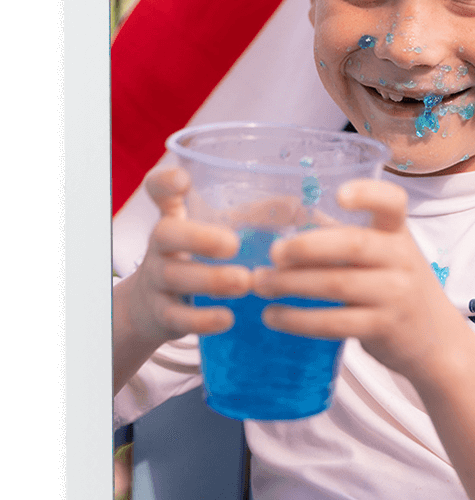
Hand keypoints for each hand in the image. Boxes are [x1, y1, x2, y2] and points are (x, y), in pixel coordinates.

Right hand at [123, 166, 253, 348]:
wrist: (151, 308)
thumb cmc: (197, 259)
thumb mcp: (215, 233)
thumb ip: (249, 217)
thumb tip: (297, 207)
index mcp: (174, 217)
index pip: (158, 190)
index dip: (165, 183)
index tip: (184, 180)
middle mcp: (160, 246)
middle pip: (165, 234)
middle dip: (198, 238)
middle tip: (233, 244)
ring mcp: (156, 280)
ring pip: (174, 276)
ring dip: (210, 279)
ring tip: (244, 282)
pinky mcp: (161, 314)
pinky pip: (178, 317)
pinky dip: (202, 319)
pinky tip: (227, 319)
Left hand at [252, 178, 471, 387]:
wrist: (437, 342)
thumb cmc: (396, 287)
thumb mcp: (383, 255)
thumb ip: (342, 236)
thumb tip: (282, 214)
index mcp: (397, 232)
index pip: (393, 202)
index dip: (368, 194)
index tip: (339, 196)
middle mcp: (401, 259)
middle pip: (353, 245)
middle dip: (306, 246)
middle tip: (272, 252)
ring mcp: (395, 295)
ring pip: (337, 284)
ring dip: (291, 284)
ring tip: (259, 283)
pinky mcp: (383, 328)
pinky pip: (334, 323)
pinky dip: (298, 319)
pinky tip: (272, 316)